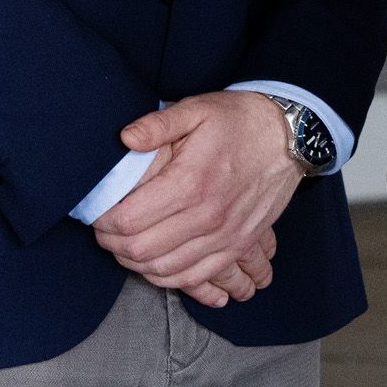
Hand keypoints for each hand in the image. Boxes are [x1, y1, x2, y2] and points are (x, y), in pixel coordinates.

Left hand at [92, 92, 301, 293]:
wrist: (290, 136)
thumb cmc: (239, 121)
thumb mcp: (197, 109)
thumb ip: (157, 125)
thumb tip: (123, 138)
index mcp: (191, 183)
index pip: (128, 221)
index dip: (102, 222)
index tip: (96, 213)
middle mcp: (208, 216)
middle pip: (141, 251)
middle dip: (113, 244)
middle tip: (104, 230)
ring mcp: (225, 236)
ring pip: (165, 270)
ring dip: (136, 263)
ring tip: (124, 246)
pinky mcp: (238, 245)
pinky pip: (195, 277)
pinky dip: (168, 277)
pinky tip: (154, 264)